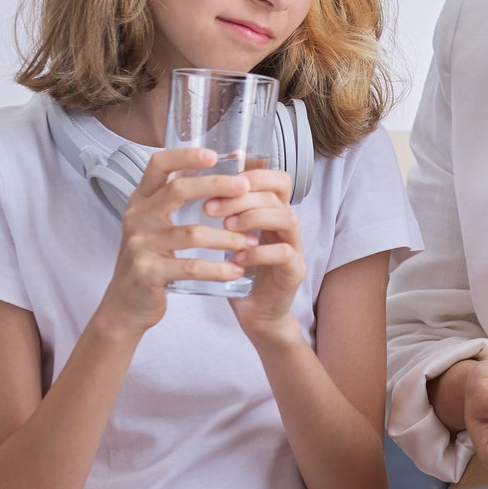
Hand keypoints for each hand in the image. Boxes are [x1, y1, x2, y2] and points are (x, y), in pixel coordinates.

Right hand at [94, 147, 254, 334]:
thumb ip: (176, 201)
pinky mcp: (148, 272)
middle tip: (245, 189)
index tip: (213, 154)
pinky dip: (217, 268)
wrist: (126, 304)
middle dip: (216, 186)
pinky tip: (236, 270)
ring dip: (227, 236)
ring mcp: (140, 245)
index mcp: (140, 201)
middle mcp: (137, 218)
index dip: (185, 156)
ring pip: (192, 233)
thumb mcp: (155, 225)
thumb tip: (218, 173)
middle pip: (178, 190)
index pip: (158, 165)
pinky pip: (190, 266)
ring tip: (251, 241)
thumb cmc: (150, 261)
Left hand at [217, 169, 305, 340]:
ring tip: (226, 228)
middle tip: (211, 208)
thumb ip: (223, 214)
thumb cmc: (239, 272)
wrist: (256, 314)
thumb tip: (192, 186)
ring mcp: (295, 248)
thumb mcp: (229, 238)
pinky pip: (284, 253)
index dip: (252, 174)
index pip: (276, 179)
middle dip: (241, 196)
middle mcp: (287, 226)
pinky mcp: (295, 272)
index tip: (219, 183)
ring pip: (287, 218)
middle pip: (277, 194)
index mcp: (273, 213)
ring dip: (254, 218)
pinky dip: (259, 253)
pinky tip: (237, 259)